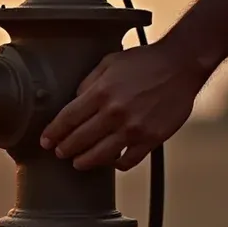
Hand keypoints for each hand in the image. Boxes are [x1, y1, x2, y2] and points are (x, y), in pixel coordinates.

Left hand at [39, 42, 205, 170]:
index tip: (46, 141)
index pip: (67, 119)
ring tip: (79, 162)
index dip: (53, 133)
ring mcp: (133, 128)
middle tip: (60, 153)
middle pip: (79, 140)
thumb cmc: (144, 62)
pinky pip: (128, 160)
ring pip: (100, 155)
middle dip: (65, 149)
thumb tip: (74, 101)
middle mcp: (115, 113)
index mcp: (101, 92)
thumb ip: (89, 83)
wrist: (182, 65)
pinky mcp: (151, 138)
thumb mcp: (109, 63)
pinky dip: (117, 164)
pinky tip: (112, 161)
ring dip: (85, 161)